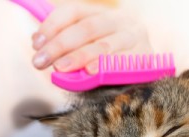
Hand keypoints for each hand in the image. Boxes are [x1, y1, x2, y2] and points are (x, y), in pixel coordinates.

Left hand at [31, 2, 152, 73]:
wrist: (152, 68)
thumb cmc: (113, 60)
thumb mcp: (91, 45)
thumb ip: (68, 44)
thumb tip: (38, 43)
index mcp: (103, 14)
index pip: (74, 12)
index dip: (52, 25)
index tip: (36, 43)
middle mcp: (120, 21)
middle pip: (86, 28)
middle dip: (59, 45)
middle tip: (39, 61)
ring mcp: (134, 39)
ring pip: (103, 45)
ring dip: (79, 56)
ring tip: (59, 68)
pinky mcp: (144, 58)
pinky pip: (120, 63)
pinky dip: (104, 67)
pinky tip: (91, 72)